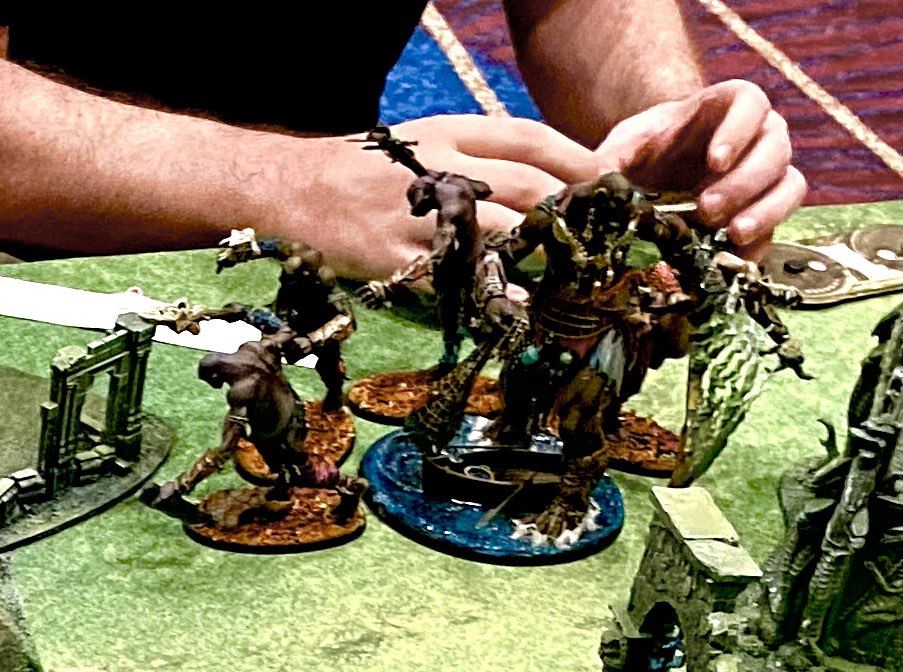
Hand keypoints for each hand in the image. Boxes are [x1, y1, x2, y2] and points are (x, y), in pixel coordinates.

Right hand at [294, 112, 601, 277]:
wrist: (289, 190)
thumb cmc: (363, 172)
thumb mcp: (420, 144)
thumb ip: (475, 159)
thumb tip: (541, 183)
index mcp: (448, 133)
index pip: (530, 137)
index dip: (577, 160)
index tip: (613, 183)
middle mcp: (439, 169)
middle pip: (527, 186)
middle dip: (576, 211)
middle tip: (609, 236)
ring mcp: (417, 216)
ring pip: (500, 233)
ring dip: (546, 254)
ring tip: (581, 273)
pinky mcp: (395, 259)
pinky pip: (457, 279)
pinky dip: (496, 294)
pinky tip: (524, 307)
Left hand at [594, 81, 803, 251]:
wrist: (660, 173)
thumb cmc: (648, 149)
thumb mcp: (626, 147)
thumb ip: (612, 159)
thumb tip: (584, 187)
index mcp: (729, 107)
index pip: (750, 103)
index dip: (738, 130)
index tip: (713, 161)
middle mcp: (759, 137)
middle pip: (774, 148)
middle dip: (744, 180)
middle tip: (706, 209)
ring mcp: (768, 175)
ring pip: (789, 185)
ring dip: (766, 210)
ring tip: (732, 235)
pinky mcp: (767, 212)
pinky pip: (780, 224)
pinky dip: (764, 242)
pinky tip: (738, 259)